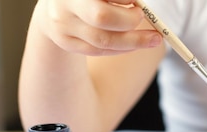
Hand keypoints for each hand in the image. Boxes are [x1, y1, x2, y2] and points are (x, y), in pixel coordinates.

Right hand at [32, 0, 161, 55]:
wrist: (54, 6)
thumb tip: (142, 6)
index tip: (138, 3)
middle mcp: (65, 4)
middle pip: (102, 17)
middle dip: (129, 21)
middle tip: (145, 18)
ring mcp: (62, 25)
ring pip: (103, 41)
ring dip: (132, 41)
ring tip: (152, 39)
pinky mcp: (65, 42)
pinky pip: (98, 51)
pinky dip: (120, 49)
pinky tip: (133, 44)